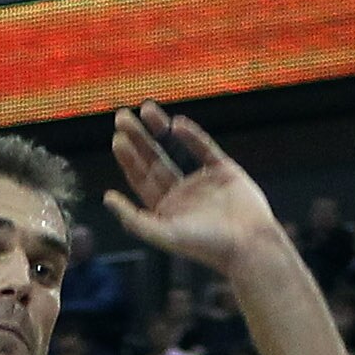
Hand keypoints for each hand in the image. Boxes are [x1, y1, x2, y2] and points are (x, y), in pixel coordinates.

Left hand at [104, 105, 283, 277]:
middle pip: (153, 161)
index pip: (140, 179)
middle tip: (121, 116)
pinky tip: (176, 123)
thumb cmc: (205, 246)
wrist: (248, 244)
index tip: (117, 138)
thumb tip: (106, 197)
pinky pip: (203, 147)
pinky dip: (191, 135)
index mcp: (164, 210)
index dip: (128, 159)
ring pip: (175, 149)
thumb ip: (133, 218)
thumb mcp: (164, 234)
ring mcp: (201, 180)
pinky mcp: (223, 170)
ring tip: (146, 108)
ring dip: (159, 129)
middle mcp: (180, 194)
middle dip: (138, 139)